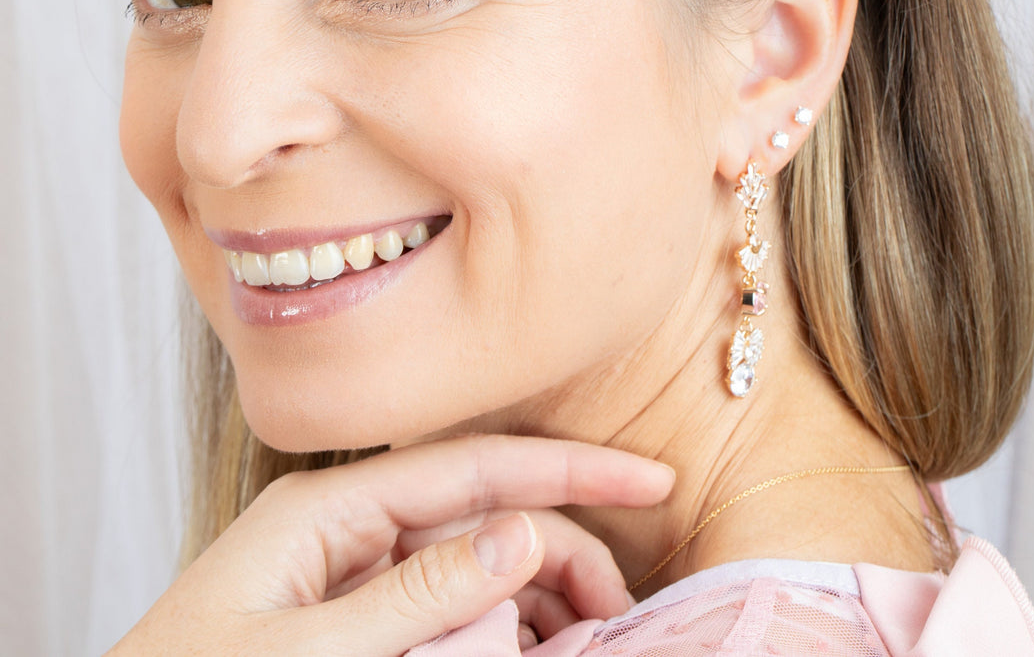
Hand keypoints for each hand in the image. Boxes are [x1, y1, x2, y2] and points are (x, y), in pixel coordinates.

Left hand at [107, 433, 674, 655]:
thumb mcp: (310, 652)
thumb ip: (418, 594)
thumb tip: (521, 535)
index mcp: (330, 507)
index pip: (474, 468)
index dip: (570, 473)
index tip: (650, 478)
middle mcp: (345, 529)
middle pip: (480, 519)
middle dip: (559, 551)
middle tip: (620, 609)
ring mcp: (346, 577)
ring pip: (468, 570)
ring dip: (532, 600)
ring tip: (587, 636)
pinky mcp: (347, 624)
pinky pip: (440, 614)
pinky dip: (491, 630)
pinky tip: (529, 646)